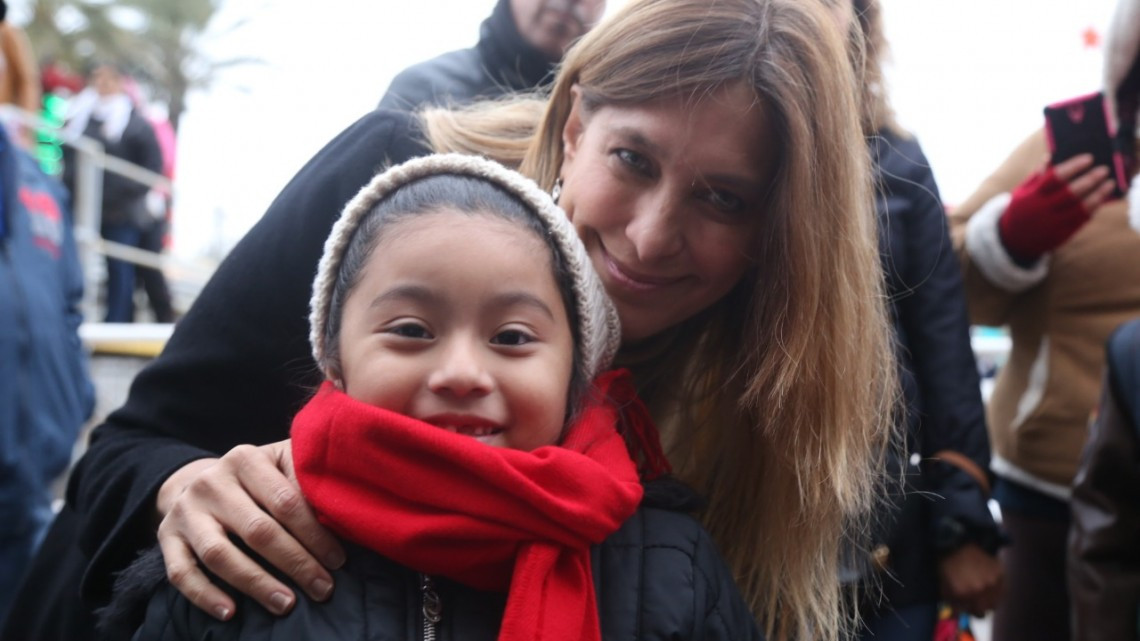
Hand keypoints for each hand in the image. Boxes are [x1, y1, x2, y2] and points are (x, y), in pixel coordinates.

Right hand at [155, 440, 345, 620]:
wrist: (201, 481)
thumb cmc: (260, 479)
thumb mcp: (282, 465)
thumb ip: (307, 480)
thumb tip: (346, 512)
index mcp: (245, 458)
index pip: (286, 501)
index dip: (315, 534)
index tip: (339, 561)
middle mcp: (211, 481)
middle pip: (257, 530)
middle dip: (295, 563)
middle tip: (323, 589)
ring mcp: (185, 511)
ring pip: (220, 554)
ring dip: (256, 583)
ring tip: (285, 604)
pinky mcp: (166, 537)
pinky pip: (181, 573)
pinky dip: (205, 595)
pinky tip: (230, 613)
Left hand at [937, 543, 1002, 616]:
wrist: (960, 540)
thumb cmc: (948, 561)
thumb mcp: (942, 581)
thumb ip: (950, 600)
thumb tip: (957, 613)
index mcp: (961, 593)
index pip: (962, 613)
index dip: (960, 610)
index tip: (959, 605)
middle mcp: (978, 590)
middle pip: (980, 613)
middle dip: (973, 608)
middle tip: (970, 601)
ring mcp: (991, 584)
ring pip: (992, 606)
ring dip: (986, 603)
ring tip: (980, 594)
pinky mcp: (1001, 576)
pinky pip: (1001, 594)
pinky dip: (996, 594)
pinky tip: (988, 587)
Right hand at [998, 153, 1116, 261]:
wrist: (1014, 241)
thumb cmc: (1021, 210)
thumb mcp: (1022, 192)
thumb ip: (1037, 176)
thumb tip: (1051, 156)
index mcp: (1031, 196)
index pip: (1054, 178)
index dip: (1073, 167)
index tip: (1089, 158)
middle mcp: (1042, 210)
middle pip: (1070, 193)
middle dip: (1089, 179)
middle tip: (1104, 169)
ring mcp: (1052, 224)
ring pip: (1080, 208)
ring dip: (1097, 195)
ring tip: (1109, 184)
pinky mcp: (1061, 235)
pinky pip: (1081, 220)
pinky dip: (1093, 208)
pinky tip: (1100, 198)